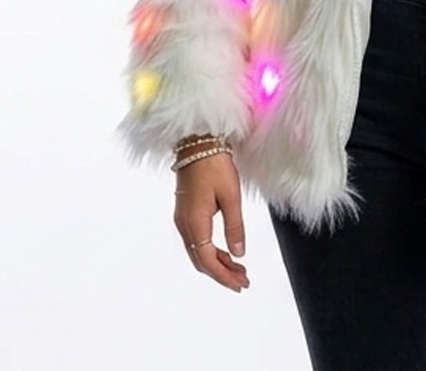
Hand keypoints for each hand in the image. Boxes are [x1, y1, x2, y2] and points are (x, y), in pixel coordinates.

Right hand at [173, 152, 249, 291]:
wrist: (196, 142)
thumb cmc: (215, 165)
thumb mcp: (231, 196)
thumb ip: (235, 226)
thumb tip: (239, 254)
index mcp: (194, 223)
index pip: (208, 261)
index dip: (224, 276)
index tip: (241, 284)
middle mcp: (184, 225)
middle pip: (201, 260)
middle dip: (222, 274)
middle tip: (243, 280)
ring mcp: (182, 219)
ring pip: (198, 252)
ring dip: (217, 263)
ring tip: (238, 268)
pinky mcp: (185, 212)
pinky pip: (196, 241)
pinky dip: (211, 251)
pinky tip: (225, 251)